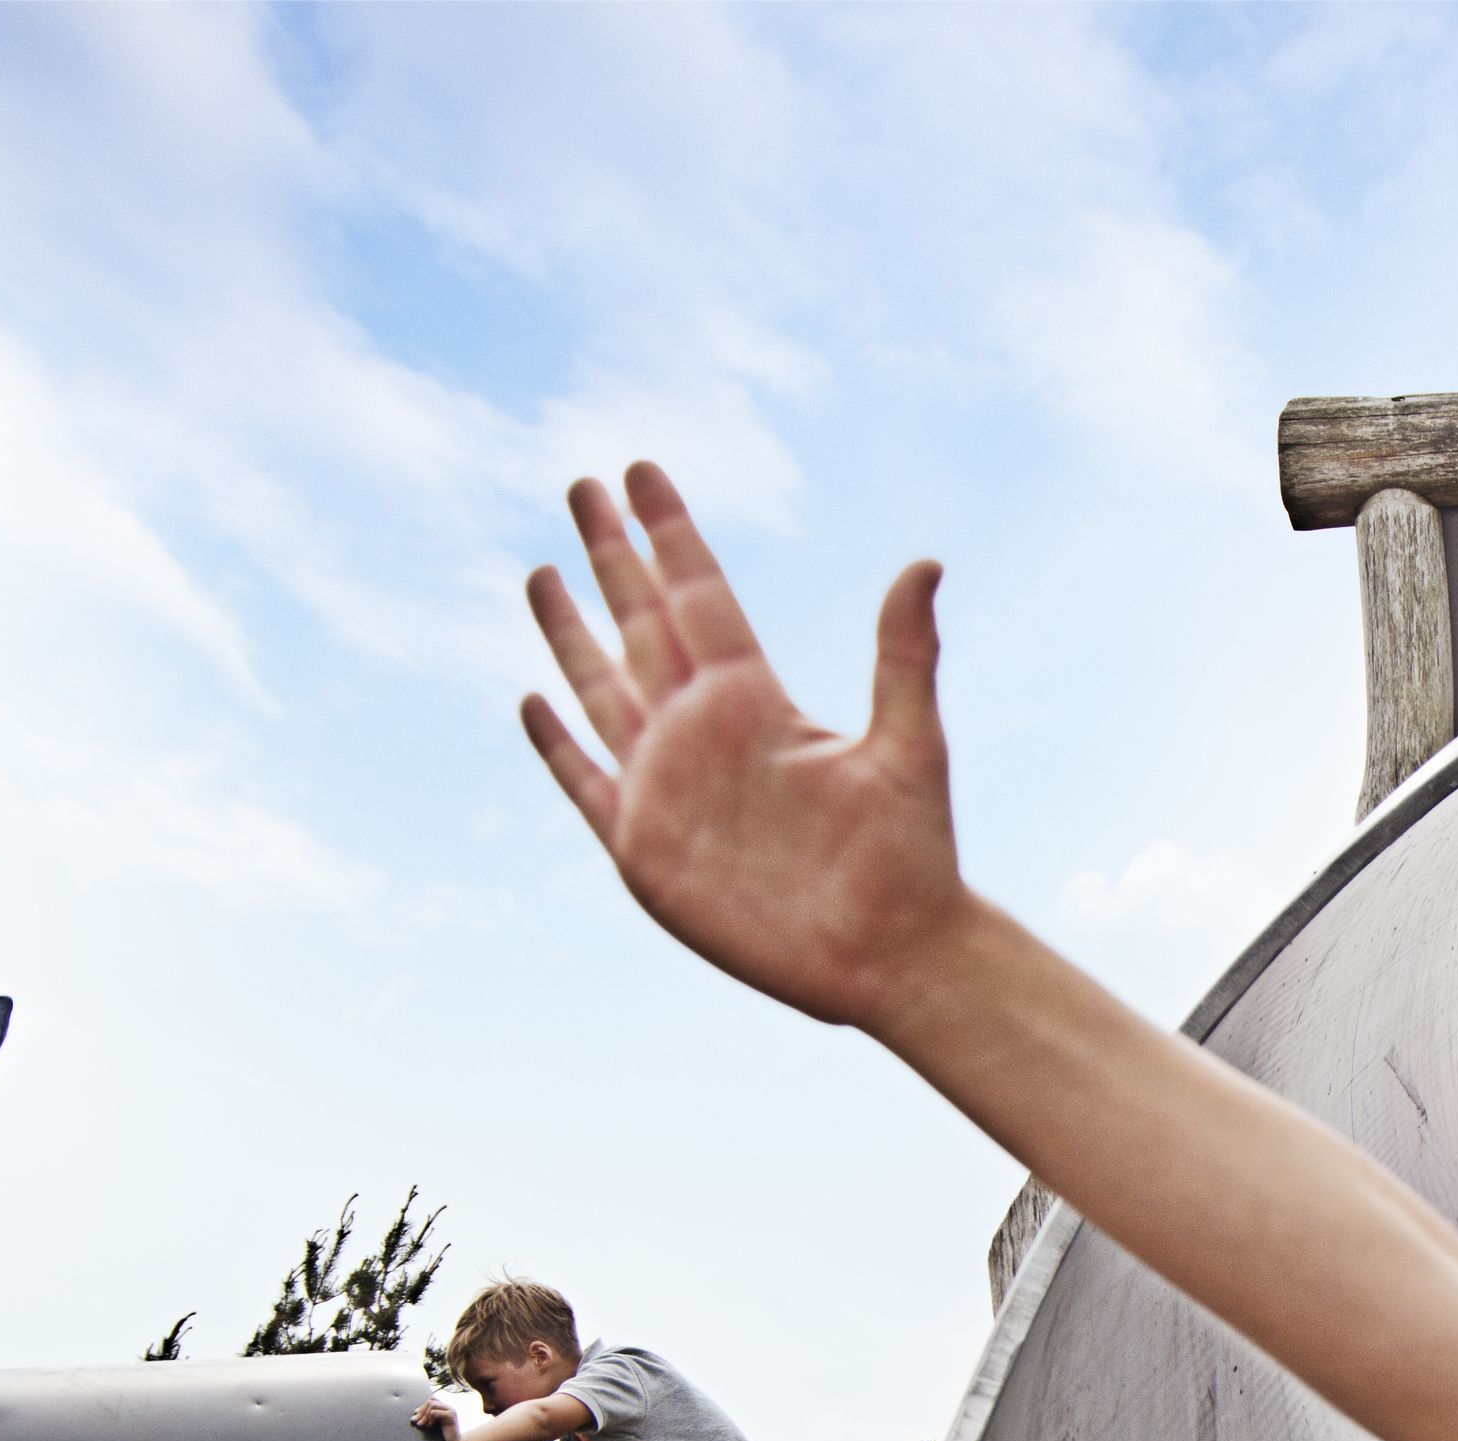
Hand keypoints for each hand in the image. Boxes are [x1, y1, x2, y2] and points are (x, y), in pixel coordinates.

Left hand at [408, 1399, 462, 1440]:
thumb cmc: (442, 1437)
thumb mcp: (432, 1424)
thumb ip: (427, 1417)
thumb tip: (415, 1412)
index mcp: (445, 1408)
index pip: (432, 1399)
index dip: (422, 1407)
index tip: (416, 1415)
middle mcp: (449, 1408)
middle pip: (431, 1400)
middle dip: (421, 1411)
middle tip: (414, 1421)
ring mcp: (451, 1411)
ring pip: (432, 1405)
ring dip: (424, 1415)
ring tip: (421, 1425)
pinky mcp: (451, 1417)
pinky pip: (434, 1412)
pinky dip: (429, 1419)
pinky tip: (430, 1426)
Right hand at [520, 465, 969, 1037]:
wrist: (889, 954)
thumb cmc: (912, 856)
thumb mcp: (908, 746)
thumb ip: (904, 655)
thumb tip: (926, 561)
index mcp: (756, 700)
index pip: (698, 595)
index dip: (668, 532)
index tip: (639, 469)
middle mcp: (704, 731)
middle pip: (641, 623)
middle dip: (611, 557)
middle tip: (580, 486)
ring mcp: (668, 786)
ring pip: (601, 689)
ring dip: (569, 633)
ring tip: (541, 572)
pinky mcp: (644, 847)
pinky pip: (586, 782)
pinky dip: (556, 743)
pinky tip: (531, 699)